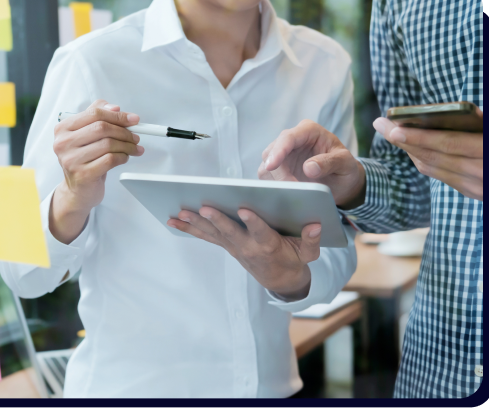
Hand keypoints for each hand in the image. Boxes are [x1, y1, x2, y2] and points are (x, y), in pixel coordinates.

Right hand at [50, 100, 143, 243]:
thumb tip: (116, 108)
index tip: (133, 119)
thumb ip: (97, 117)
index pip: (94, 113)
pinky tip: (125, 158)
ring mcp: (71, 159)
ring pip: (108, 144)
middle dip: (124, 131)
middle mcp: (63, 143)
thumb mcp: (87, 135)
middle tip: (136, 136)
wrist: (78, 190)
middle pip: (102, 128)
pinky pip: (110, 160)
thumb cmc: (84, 160)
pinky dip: (123, 157)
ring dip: (127, 145)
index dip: (117, 115)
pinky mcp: (82, 174)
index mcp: (63, 129)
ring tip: (134, 148)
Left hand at [167, 207, 321, 299]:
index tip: (244, 209)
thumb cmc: (294, 260)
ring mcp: (234, 246)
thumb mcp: (308, 253)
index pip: (261, 232)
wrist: (280, 280)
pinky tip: (173, 220)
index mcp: (269, 245)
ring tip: (179, 213)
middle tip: (203, 208)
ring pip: (213, 233)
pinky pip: (205, 236)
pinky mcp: (226, 245)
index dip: (253, 222)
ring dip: (195, 224)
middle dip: (216, 220)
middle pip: (230, 232)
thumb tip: (316, 224)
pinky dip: (189, 229)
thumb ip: (311, 239)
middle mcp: (248, 246)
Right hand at [258, 120, 365, 208]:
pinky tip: (284, 195)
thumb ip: (330, 162)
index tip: (272, 166)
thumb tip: (308, 168)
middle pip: (271, 153)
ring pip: (265, 167)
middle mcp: (291, 140)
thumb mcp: (345, 163)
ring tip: (291, 194)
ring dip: (274, 182)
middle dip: (278, 173)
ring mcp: (282, 156)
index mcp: (308, 131)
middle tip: (292, 189)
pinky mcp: (277, 171)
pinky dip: (272, 188)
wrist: (342, 181)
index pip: (288, 137)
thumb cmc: (345, 168)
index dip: (278, 151)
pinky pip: (267, 179)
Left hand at [373, 110, 482, 200]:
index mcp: (488, 152)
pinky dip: (422, 159)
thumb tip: (456, 111)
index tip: (394, 129)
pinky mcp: (472, 191)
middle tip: (380, 124)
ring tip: (390, 131)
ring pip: (431, 167)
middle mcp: (481, 173)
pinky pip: (439, 174)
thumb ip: (482, 122)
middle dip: (403, 140)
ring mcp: (475, 187)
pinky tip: (410, 146)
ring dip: (408, 149)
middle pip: (432, 157)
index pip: (449, 144)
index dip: (419, 137)